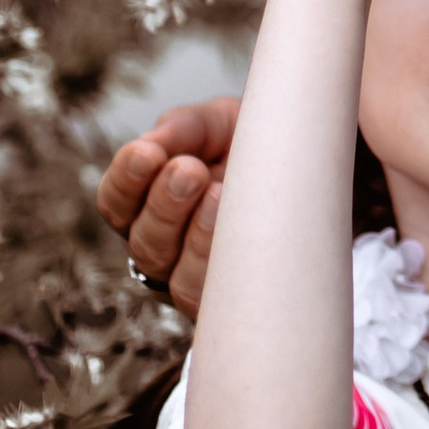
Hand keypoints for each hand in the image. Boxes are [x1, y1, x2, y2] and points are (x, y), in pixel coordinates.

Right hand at [98, 94, 238, 315]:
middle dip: (163, 203)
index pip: (117, 203)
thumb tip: (152, 143)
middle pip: (142, 241)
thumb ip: (182, 129)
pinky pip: (210, 295)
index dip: (126, 179)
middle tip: (189, 169)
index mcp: (148, 207)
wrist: (310, 169)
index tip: (147, 152)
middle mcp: (164, 250)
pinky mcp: (230, 303)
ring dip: (192, 234)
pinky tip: (236, 227)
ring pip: (174, 274)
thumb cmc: (253, 146)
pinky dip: (218, 260)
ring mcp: (193, 281)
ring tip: (217, 194)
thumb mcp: (217, 125)